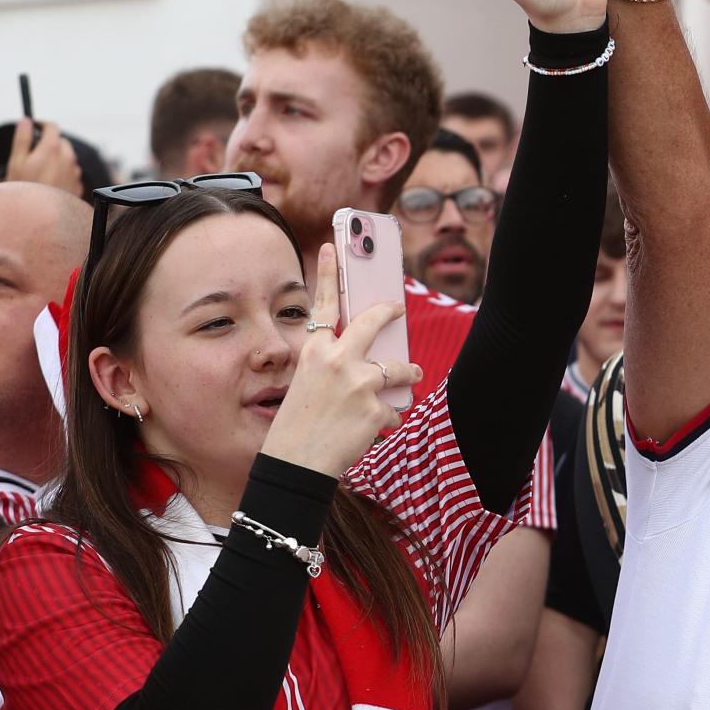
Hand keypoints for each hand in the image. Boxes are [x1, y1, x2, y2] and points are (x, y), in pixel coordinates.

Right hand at [2, 118, 82, 195]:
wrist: (37, 218)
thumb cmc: (22, 189)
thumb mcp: (16, 162)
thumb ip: (22, 139)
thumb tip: (26, 120)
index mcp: (52, 148)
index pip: (52, 126)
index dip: (42, 125)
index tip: (34, 128)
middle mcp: (68, 158)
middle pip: (61, 142)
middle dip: (49, 144)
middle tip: (33, 154)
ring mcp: (75, 173)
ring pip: (67, 159)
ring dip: (56, 160)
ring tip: (39, 174)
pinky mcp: (78, 187)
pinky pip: (71, 175)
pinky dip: (62, 175)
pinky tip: (49, 185)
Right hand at [261, 245, 421, 476]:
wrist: (296, 463)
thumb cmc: (297, 426)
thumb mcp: (306, 385)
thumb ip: (331, 366)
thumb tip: (365, 360)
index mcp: (313, 352)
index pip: (321, 305)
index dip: (327, 274)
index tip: (332, 246)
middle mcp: (337, 360)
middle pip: (371, 322)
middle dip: (388, 313)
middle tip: (398, 308)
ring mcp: (359, 382)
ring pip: (397, 369)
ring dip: (408, 373)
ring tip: (413, 375)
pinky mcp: (375, 407)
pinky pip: (393, 408)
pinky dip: (386, 419)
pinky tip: (371, 430)